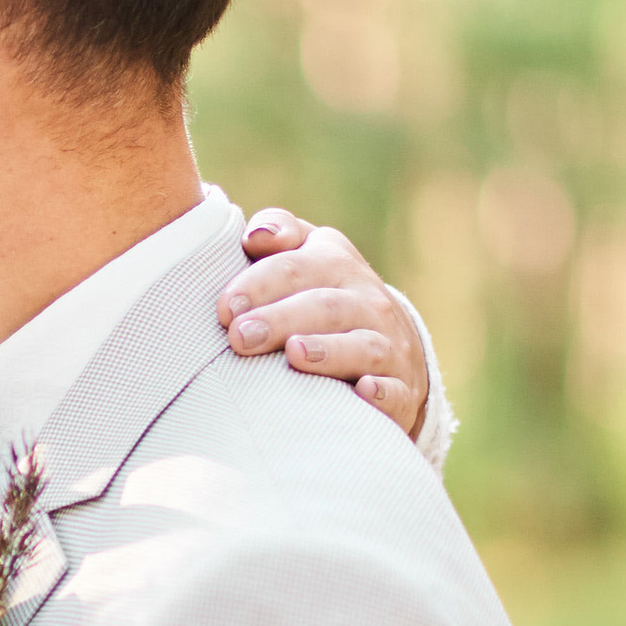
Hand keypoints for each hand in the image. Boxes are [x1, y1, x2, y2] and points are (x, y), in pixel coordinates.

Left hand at [219, 210, 429, 437]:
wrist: (393, 342)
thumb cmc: (324, 294)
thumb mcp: (308, 253)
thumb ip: (278, 232)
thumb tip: (255, 235)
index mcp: (335, 265)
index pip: (295, 267)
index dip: (258, 284)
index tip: (224, 309)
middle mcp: (366, 302)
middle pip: (324, 307)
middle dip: (281, 320)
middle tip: (240, 337)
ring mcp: (387, 345)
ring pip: (361, 346)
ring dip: (329, 351)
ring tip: (294, 353)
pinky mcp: (400, 387)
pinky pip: (395, 390)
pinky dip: (383, 393)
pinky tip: (364, 391)